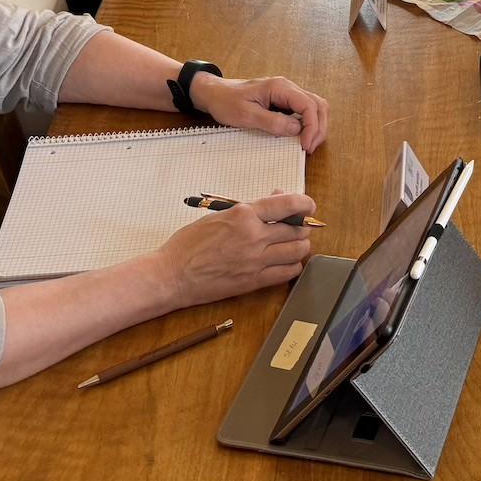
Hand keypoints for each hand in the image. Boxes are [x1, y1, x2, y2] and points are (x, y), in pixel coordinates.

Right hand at [152, 193, 316, 309]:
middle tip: (298, 225)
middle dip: (302, 225)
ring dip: (301, 245)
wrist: (172, 275)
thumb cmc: (189, 243)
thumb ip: (250, 208)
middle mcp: (254, 237)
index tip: (308, 205)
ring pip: (298, 251)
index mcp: (244, 215)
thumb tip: (276, 198)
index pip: (288, 204)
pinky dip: (292, 265)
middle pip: (298, 229)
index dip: (305, 203)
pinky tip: (285, 262)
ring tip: (293, 243)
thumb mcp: (219, 215)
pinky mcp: (254, 282)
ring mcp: (256, 261)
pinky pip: (287, 273)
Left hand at [191, 72, 329, 150]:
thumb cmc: (227, 102)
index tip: (305, 145)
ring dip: (316, 125)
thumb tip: (297, 129)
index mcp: (280, 87)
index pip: (309, 105)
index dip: (312, 126)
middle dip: (319, 127)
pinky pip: (304, 110)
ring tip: (308, 144)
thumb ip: (272, 122)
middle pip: (318, 104)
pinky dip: (309, 123)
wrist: (214, 93)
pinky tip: (301, 136)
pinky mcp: (284, 100)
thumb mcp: (246, 115)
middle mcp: (288, 87)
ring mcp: (287, 93)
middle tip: (310, 148)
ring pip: (315, 106)